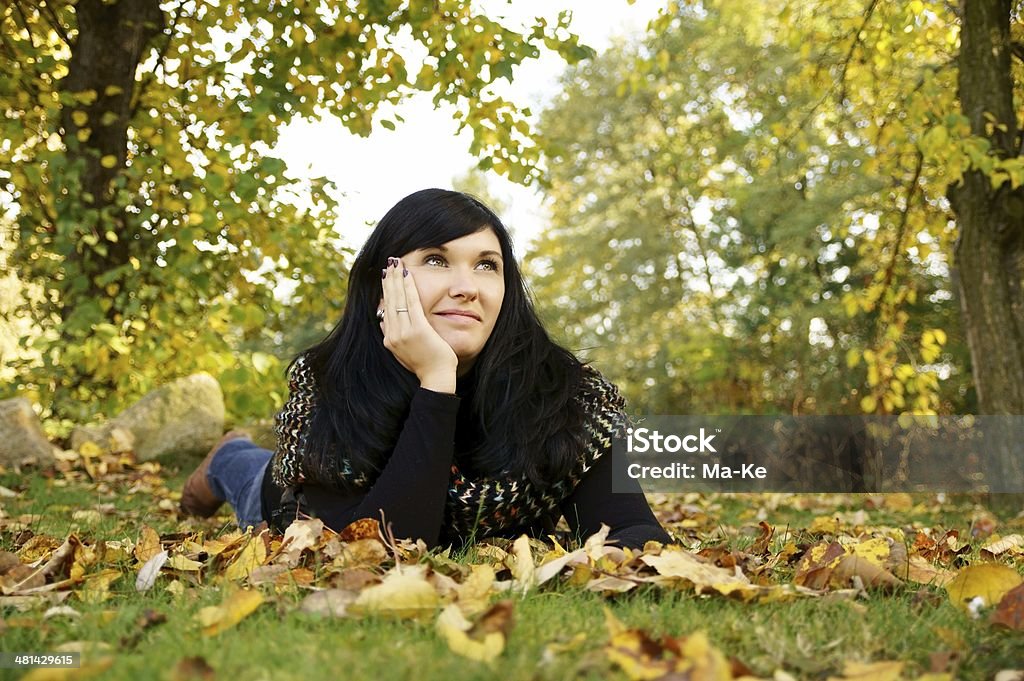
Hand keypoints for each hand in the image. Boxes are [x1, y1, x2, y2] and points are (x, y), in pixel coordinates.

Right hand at [380, 257, 457, 392]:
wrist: (436, 377)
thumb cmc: (426, 365)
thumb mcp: (403, 351)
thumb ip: (395, 336)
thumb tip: (384, 322)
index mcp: (389, 339)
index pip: (385, 310)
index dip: (385, 291)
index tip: (385, 277)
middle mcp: (392, 335)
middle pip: (388, 301)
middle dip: (388, 280)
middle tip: (388, 263)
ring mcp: (403, 332)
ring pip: (397, 299)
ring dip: (396, 278)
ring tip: (395, 263)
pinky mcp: (417, 329)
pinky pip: (411, 302)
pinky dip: (408, 286)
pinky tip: (407, 274)